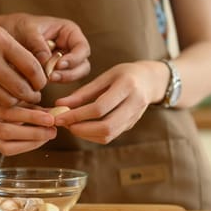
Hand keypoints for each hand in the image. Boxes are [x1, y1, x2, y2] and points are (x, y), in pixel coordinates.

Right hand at [0, 6, 46, 105]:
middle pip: (21, 88)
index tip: (42, 82)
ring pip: (6, 99)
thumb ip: (11, 48)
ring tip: (19, 97)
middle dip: (32, 95)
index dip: (41, 79)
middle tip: (34, 95)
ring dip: (16, 101)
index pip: (32, 67)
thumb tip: (32, 69)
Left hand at [0, 13, 90, 82]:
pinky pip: (61, 80)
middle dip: (70, 73)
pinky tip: (40, 83)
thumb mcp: (27, 30)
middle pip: (83, 65)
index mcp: (69, 32)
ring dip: (63, 79)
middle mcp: (71, 47)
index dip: (74, 58)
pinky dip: (54, 83)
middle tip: (52, 77)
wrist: (4, 36)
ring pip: (74, 75)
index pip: (82, 48)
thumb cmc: (17, 27)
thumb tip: (47, 62)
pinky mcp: (55, 72)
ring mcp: (64, 61)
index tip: (59, 65)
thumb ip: (38, 44)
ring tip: (46, 79)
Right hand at [0, 98, 56, 155]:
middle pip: (6, 130)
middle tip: (52, 130)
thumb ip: (35, 106)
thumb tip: (56, 113)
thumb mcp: (18, 99)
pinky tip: (39, 140)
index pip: (8, 111)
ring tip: (48, 135)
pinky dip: (26, 146)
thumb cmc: (6, 100)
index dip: (31, 116)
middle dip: (33, 131)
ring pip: (6, 144)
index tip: (51, 118)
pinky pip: (8, 150)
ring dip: (31, 140)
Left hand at [53, 61, 168, 143]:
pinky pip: (109, 136)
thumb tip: (59, 105)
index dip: (77, 115)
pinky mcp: (130, 126)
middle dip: (81, 129)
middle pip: (106, 126)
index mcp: (127, 86)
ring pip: (107, 135)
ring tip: (70, 125)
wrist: (151, 81)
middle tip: (64, 124)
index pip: (99, 107)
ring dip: (85, 134)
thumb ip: (83, 92)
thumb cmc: (124, 75)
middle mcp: (134, 104)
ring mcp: (134, 118)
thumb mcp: (105, 77)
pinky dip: (92, 136)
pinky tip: (81, 128)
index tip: (59, 116)